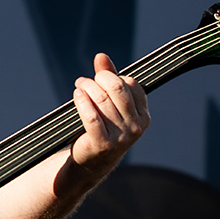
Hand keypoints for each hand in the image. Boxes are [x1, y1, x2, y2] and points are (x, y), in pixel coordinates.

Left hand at [68, 53, 150, 181]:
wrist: (91, 162)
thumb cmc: (102, 128)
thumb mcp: (110, 104)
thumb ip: (109, 79)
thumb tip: (101, 56)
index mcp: (143, 115)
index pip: (131, 84)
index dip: (111, 77)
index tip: (98, 78)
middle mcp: (136, 127)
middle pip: (117, 89)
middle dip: (98, 79)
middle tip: (84, 81)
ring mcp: (121, 137)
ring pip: (102, 100)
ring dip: (86, 88)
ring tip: (79, 87)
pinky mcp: (103, 144)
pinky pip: (92, 116)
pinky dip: (82, 102)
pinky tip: (76, 95)